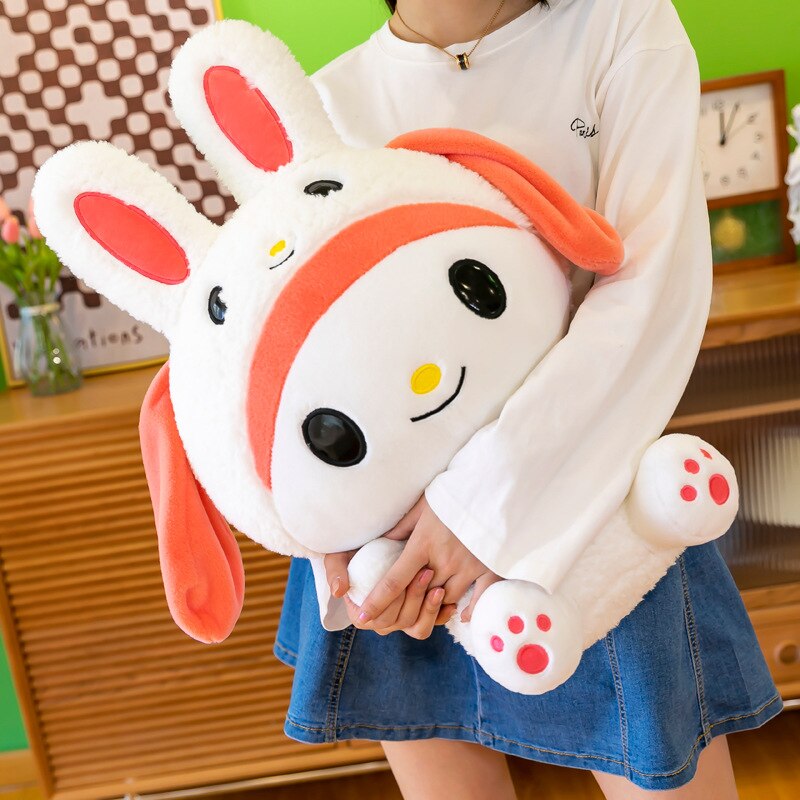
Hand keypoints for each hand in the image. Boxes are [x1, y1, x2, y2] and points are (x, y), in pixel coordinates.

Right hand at [323, 548, 455, 637]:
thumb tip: (339, 591)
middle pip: (400, 622)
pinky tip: (448, 600)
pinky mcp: (419, 616)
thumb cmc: (356, 550)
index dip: (393, 602)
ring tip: (438, 587)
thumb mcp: (339, 555)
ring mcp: (401, 621)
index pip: (379, 616)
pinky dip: (440, 615)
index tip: (404, 579)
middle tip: (426, 572)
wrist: (379, 545)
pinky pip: (432, 624)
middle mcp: (381, 623)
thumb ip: (334, 569)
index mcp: (361, 614)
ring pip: (417, 627)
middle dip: (414, 599)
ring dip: (429, 609)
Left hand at [355, 496, 500, 627]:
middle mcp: (444, 559)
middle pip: (420, 595)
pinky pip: (478, 599)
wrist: (494, 487)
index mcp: (423, 543)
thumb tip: (382, 541)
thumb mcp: (422, 506)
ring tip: (428, 602)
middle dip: (407, 604)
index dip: (377, 601)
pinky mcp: (490, 568)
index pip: (394, 580)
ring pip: (445, 599)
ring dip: (435, 604)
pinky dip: (469, 610)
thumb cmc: (455, 493)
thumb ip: (402, 527)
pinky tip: (460, 615)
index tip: (363, 616)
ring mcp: (468, 566)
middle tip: (397, 610)